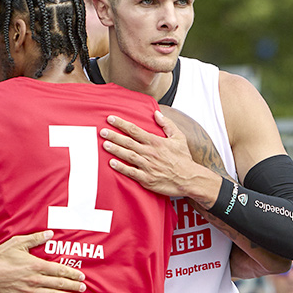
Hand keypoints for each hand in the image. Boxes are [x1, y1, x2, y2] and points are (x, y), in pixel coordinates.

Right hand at [0, 230, 84, 292]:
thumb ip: (36, 238)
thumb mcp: (18, 243)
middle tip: (83, 288)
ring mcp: (29, 291)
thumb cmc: (0, 256)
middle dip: (73, 286)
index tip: (81, 276)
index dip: (72, 274)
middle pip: (59, 284)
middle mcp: (35, 279)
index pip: (59, 270)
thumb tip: (50, 233)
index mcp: (36, 265)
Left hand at [101, 112, 219, 205]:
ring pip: (128, 155)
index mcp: (156, 142)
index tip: (110, 118)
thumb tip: (157, 113)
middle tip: (102, 131)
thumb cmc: (184, 159)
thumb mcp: (179, 138)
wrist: (190, 179)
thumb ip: (168, 124)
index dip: (122, 124)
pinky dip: (121, 168)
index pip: (135, 130)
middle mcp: (150, 153)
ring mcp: (148, 166)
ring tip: (104, 144)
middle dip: (114, 136)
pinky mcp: (147, 179)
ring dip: (115, 149)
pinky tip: (112, 163)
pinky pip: (131, 172)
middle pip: (128, 142)